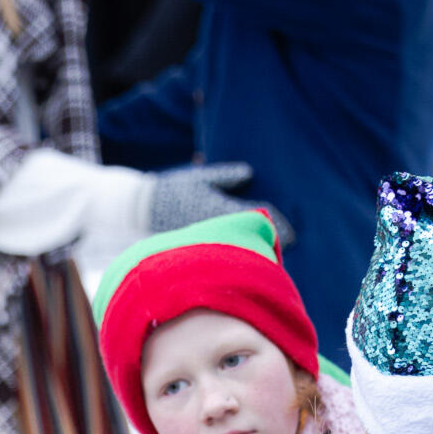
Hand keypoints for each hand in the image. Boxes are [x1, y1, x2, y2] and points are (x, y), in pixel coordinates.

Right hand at [150, 164, 295, 247]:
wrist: (141, 209)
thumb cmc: (172, 189)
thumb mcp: (200, 178)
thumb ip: (225, 176)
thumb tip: (249, 173)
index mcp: (218, 207)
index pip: (255, 216)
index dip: (275, 225)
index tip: (291, 235)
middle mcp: (214, 225)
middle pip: (250, 237)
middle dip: (268, 242)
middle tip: (287, 248)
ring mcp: (206, 239)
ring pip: (237, 248)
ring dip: (254, 250)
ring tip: (271, 256)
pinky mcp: (197, 247)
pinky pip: (222, 253)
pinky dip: (236, 255)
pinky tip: (246, 260)